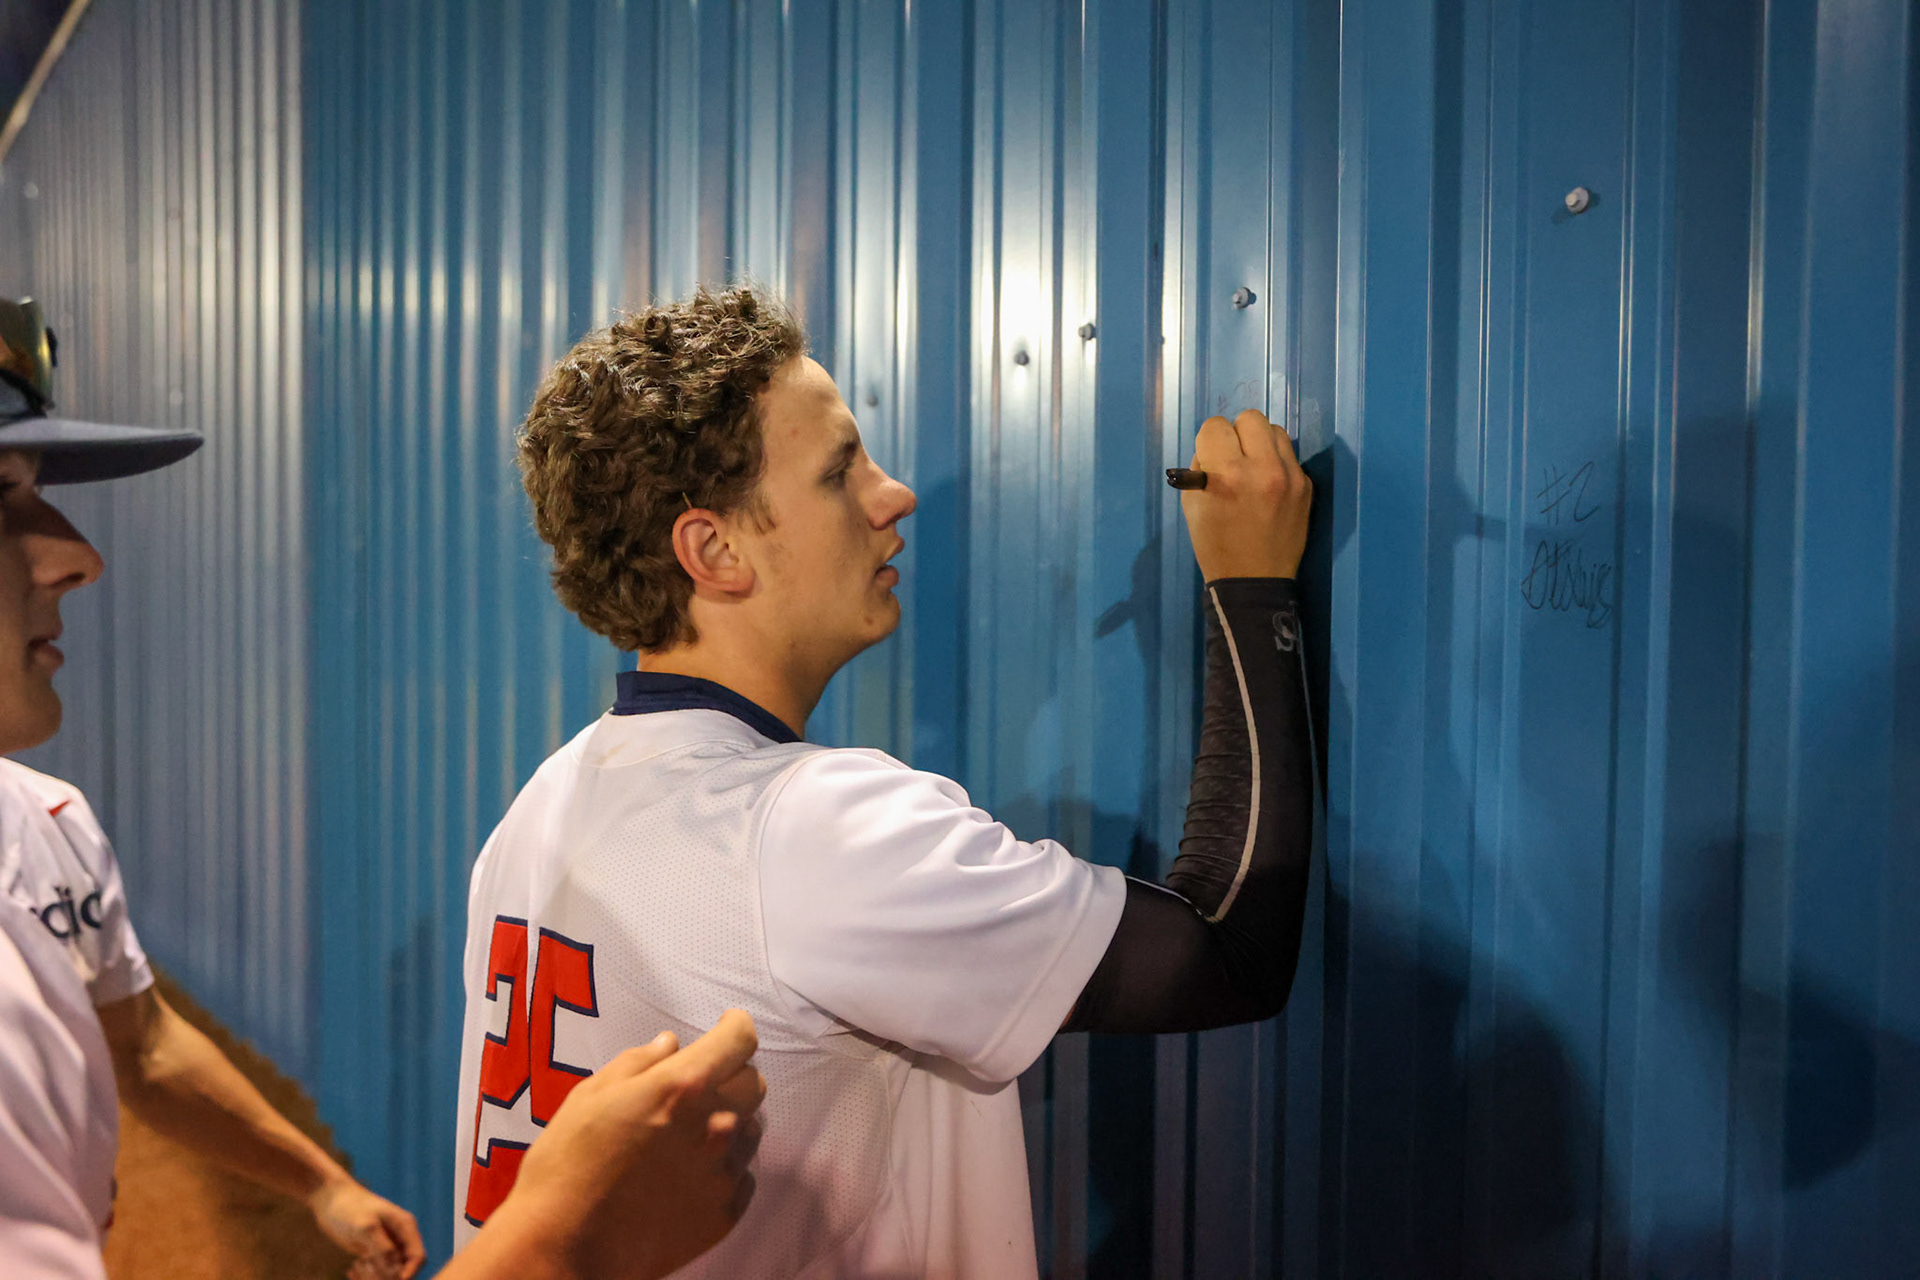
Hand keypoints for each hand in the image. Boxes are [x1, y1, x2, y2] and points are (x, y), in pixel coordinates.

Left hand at [307, 1175, 425, 1278]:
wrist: (330, 1199)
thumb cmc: (349, 1207)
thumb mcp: (366, 1227)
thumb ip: (383, 1248)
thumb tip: (396, 1270)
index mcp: (405, 1227)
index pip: (418, 1257)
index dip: (410, 1272)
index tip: (394, 1279)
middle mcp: (399, 1238)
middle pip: (403, 1269)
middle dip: (386, 1275)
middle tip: (363, 1264)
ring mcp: (386, 1246)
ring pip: (388, 1274)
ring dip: (373, 1276)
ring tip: (355, 1265)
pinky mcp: (372, 1253)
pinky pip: (375, 1273)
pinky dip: (364, 1277)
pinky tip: (350, 1269)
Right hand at [496, 1010, 765, 1279]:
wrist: (564, 1250)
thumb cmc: (566, 1168)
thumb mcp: (589, 1097)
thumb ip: (638, 1063)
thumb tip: (670, 1044)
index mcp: (683, 1088)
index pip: (740, 1040)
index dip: (736, 1026)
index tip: (729, 1025)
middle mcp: (715, 1126)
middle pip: (754, 1083)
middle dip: (732, 1075)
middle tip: (698, 1087)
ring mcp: (723, 1173)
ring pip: (750, 1129)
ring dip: (729, 1122)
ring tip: (685, 1138)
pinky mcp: (725, 1213)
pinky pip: (741, 1176)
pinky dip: (721, 1167)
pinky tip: (684, 1176)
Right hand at [1180, 409, 1312, 579]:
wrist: (1254, 581)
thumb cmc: (1215, 546)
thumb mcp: (1193, 506)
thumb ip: (1201, 468)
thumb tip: (1213, 448)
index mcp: (1227, 474)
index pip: (1215, 426)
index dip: (1208, 442)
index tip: (1211, 459)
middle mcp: (1262, 468)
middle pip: (1250, 418)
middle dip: (1236, 434)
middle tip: (1233, 457)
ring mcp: (1290, 476)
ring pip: (1275, 430)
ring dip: (1260, 443)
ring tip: (1254, 468)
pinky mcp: (1306, 485)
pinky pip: (1289, 456)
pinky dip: (1276, 463)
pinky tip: (1269, 487)